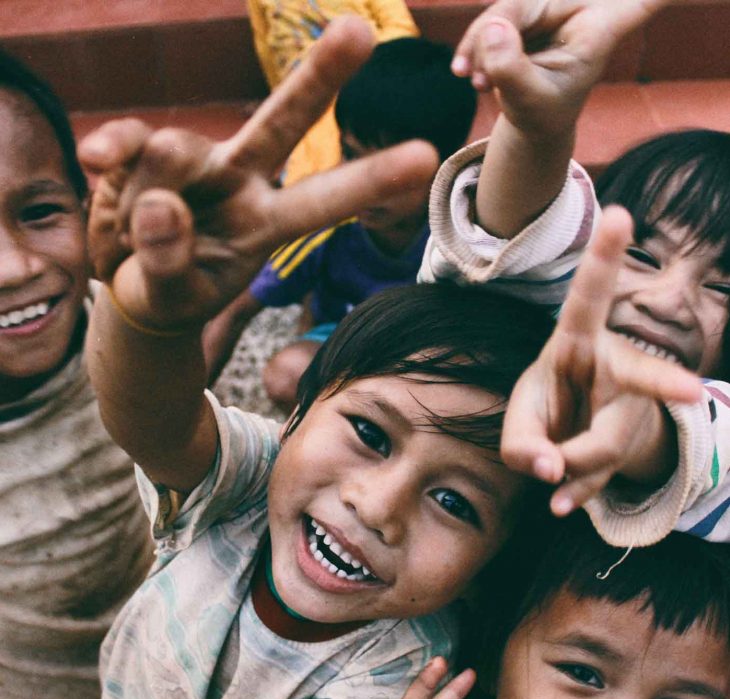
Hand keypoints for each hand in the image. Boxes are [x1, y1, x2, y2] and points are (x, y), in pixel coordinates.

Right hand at [78, 16, 437, 332]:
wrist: (130, 283)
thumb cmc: (169, 291)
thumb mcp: (174, 295)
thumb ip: (169, 260)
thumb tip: (161, 201)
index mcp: (268, 223)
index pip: (323, 200)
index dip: (370, 178)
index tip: (426, 155)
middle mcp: (241, 181)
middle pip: (282, 123)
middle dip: (318, 78)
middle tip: (360, 30)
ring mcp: (196, 161)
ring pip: (178, 147)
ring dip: (151, 186)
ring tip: (135, 227)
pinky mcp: (145, 150)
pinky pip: (130, 140)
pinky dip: (114, 149)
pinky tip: (98, 161)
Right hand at [452, 0, 670, 136]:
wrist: (534, 120)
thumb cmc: (544, 114)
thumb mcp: (529, 103)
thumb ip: (512, 69)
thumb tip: (492, 27)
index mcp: (600, 27)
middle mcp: (579, 8)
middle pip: (530, 0)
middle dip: (495, 32)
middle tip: (475, 77)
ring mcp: (550, 8)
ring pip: (506, 6)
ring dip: (480, 43)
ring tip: (475, 82)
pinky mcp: (526, 12)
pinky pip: (494, 17)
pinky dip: (476, 45)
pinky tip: (470, 73)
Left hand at [501, 206, 702, 515]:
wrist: (574, 435)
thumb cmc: (546, 407)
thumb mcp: (520, 419)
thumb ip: (520, 444)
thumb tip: (551, 474)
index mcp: (576, 341)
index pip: (588, 297)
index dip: (604, 258)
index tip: (618, 214)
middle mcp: (614, 366)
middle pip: (638, 378)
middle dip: (659, 386)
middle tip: (688, 395)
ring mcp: (630, 407)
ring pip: (609, 444)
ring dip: (570, 469)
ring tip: (548, 476)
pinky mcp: (631, 443)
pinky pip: (604, 475)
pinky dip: (577, 492)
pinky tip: (561, 503)